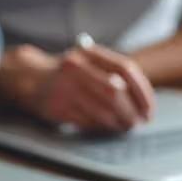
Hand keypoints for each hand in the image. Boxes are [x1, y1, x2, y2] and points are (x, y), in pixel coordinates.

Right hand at [5, 44, 154, 131]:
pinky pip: (88, 121)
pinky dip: (102, 127)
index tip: (149, 109)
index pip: (125, 69)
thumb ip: (114, 75)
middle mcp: (77, 67)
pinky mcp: (58, 106)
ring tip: (126, 126)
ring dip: (118, 122)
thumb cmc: (69, 74)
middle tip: (139, 122)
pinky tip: (108, 127)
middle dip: (131, 111)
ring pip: (102, 110)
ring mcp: (65, 87)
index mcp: (90, 53)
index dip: (142, 92)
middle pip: (114, 92)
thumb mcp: (90, 64)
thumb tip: (142, 102)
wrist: (32, 79)